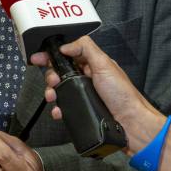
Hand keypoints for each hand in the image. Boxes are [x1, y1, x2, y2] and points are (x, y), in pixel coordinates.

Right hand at [30, 35, 162, 153]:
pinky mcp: (82, 110)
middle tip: (53, 81)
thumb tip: (65, 45)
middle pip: (59, 73)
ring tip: (53, 97)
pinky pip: (64, 107)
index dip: (52, 56)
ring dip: (51, 93)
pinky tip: (59, 111)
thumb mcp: (105, 65)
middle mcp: (87, 79)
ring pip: (59, 90)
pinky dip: (58, 109)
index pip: (67, 56)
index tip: (38, 58)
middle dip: (51, 76)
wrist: (131, 124)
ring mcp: (84, 95)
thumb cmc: (123, 95)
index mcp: (93, 65)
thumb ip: (86, 49)